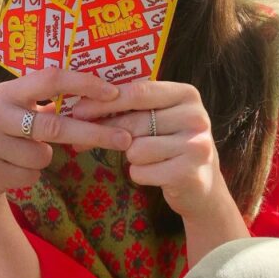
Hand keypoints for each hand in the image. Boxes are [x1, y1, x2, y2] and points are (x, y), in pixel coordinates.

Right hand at [0, 68, 131, 212]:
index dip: (83, 83)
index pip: (51, 78)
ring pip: (44, 156)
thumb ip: (48, 103)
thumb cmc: (3, 135)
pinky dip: (30, 176)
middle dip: (94, 134)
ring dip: (44, 159)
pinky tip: (11, 170)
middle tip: (124, 139)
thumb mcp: (17, 111)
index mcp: (7, 91)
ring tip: (22, 155)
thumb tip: (100, 96)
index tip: (114, 92)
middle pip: (55, 125)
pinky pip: (31, 176)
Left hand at [72, 79, 218, 221]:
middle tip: (82, 142)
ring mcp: (196, 144)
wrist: (201, 185)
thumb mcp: (157, 119)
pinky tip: (155, 174)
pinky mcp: (189, 172)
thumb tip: (76, 108)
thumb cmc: (169, 146)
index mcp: (186, 94)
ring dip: (131, 158)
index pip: (138, 92)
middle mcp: (196, 116)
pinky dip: (140, 175)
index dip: (104, 101)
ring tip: (148, 159)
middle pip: (134, 121)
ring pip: (135, 149)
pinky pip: (141, 172)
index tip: (77, 110)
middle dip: (105, 132)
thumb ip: (128, 109)